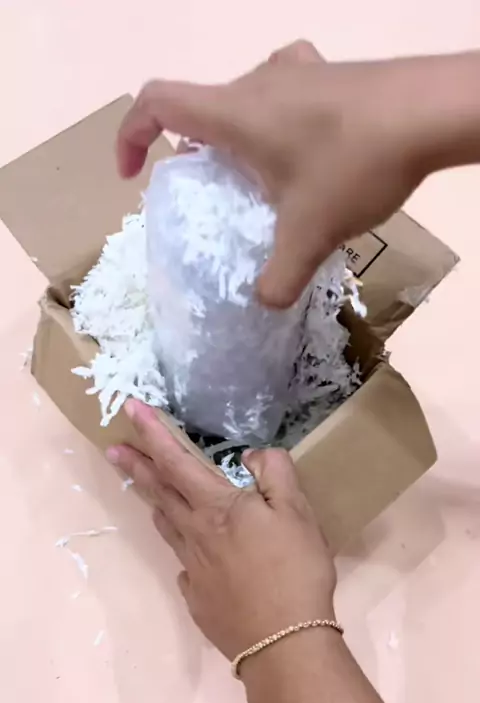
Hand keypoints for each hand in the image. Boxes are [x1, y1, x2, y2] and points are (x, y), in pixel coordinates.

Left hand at [107, 400, 336, 660]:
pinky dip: (184, 548)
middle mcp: (194, 534)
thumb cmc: (294, 570)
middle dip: (136, 466)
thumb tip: (250, 455)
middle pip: (159, 493)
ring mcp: (192, 569)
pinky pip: (184, 564)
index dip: (153, 432)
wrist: (283, 644)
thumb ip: (274, 473)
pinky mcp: (198, 598)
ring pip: (167, 527)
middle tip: (112, 448)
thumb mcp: (297, 512)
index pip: (176, 460)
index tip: (130, 407)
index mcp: (216, 508)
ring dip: (154, 503)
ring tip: (146, 491)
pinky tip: (192, 554)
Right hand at [117, 41, 429, 306]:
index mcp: (233, 114)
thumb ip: (279, 277)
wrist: (430, 112)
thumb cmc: (353, 166)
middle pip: (202, 108)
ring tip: (259, 179)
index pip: (157, 103)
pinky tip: (304, 152)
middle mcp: (256, 83)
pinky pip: (283, 93)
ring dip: (237, 136)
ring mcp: (296, 71)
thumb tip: (262, 304)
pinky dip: (276, 122)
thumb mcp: (310, 235)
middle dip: (194, 152)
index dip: (131, 135)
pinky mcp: (329, 74)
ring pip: (244, 100)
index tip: (134, 173)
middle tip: (214, 195)